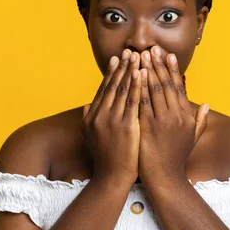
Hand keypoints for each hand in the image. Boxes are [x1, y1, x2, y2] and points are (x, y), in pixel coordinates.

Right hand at [81, 50, 141, 185]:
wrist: (111, 179)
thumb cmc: (105, 159)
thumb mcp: (90, 137)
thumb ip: (87, 119)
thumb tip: (86, 105)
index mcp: (92, 116)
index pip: (103, 89)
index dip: (111, 73)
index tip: (117, 59)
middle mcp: (100, 115)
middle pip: (113, 85)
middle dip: (122, 67)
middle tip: (129, 51)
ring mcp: (112, 120)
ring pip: (123, 89)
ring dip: (130, 71)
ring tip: (138, 56)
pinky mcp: (126, 127)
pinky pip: (133, 101)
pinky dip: (137, 86)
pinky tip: (142, 74)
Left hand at [138, 47, 208, 183]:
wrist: (165, 178)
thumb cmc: (176, 159)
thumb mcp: (193, 138)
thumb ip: (200, 120)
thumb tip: (207, 104)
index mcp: (186, 116)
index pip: (178, 87)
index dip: (172, 69)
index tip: (167, 54)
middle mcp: (176, 116)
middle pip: (166, 84)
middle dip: (157, 64)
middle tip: (151, 48)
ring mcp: (162, 121)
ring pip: (154, 90)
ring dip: (147, 71)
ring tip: (140, 56)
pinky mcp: (148, 127)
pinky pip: (142, 103)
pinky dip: (138, 88)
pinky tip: (133, 76)